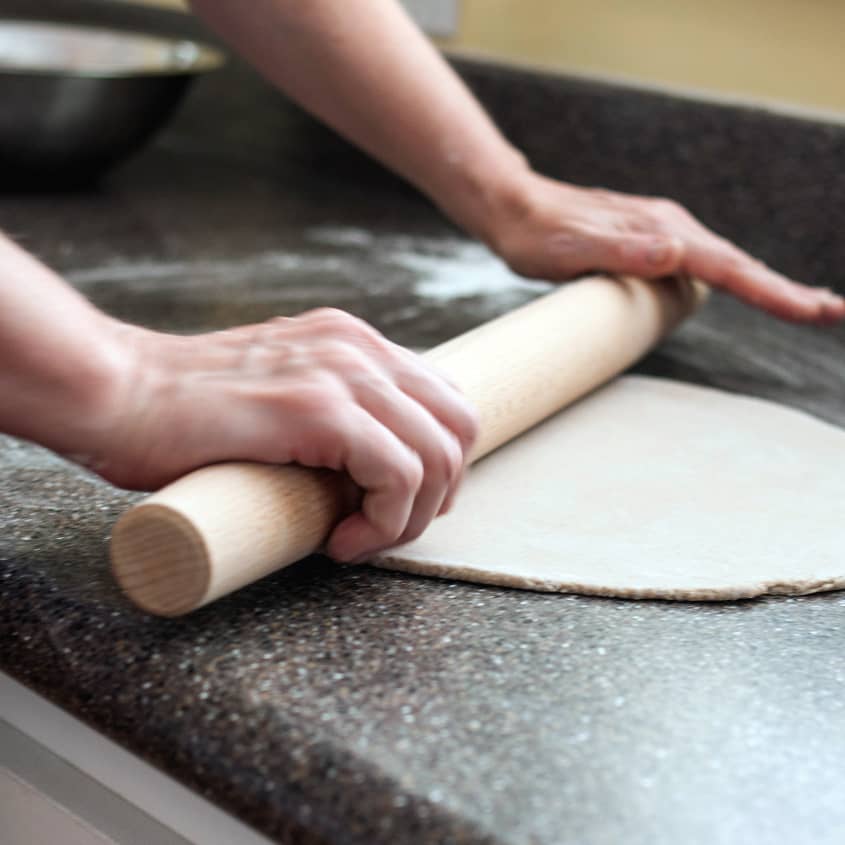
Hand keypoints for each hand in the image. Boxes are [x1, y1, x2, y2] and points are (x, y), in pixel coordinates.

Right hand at [91, 310, 478, 561]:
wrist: (115, 395)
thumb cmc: (182, 413)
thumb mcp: (280, 399)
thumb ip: (330, 413)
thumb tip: (367, 473)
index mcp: (353, 342)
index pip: (445, 400)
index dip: (438, 463)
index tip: (397, 505)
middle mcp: (359, 347)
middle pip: (460, 425)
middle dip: (439, 492)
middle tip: (386, 526)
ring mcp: (343, 372)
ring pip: (438, 455)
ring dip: (410, 518)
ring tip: (356, 539)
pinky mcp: (321, 409)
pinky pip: (399, 475)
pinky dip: (386, 523)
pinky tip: (341, 540)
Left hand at [484, 171, 844, 324]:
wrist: (512, 210)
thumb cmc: (537, 235)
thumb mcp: (573, 249)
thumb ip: (622, 251)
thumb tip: (676, 254)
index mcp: (660, 231)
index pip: (726, 267)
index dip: (769, 292)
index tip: (810, 310)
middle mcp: (668, 228)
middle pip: (737, 264)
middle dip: (782, 290)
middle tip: (827, 312)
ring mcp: (660, 233)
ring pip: (723, 263)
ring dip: (762, 285)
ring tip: (798, 305)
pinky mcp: (647, 241)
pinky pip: (699, 262)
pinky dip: (729, 278)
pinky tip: (736, 288)